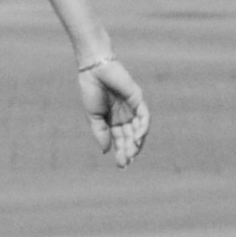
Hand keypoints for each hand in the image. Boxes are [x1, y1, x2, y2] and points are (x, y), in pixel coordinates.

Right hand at [77, 54, 149, 168]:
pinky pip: (144, 116)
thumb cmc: (91, 90)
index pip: (120, 140)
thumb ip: (101, 133)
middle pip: (130, 137)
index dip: (121, 153)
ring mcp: (132, 108)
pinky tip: (137, 138)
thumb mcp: (94, 117)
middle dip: (128, 151)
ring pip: (139, 130)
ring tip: (132, 153)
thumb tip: (106, 151)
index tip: (121, 166)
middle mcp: (125, 116)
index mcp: (113, 120)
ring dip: (136, 142)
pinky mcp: (138, 99)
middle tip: (125, 163)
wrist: (94, 70)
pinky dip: (142, 128)